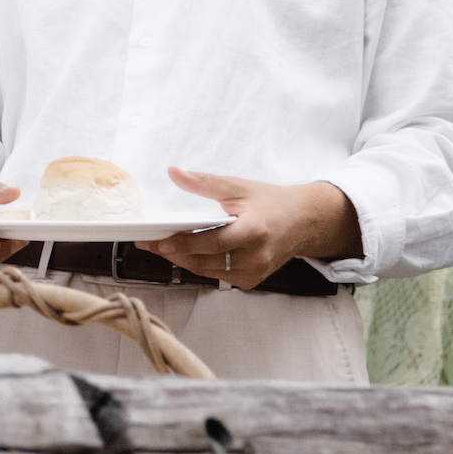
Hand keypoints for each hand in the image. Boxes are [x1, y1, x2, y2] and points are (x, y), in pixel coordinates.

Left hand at [138, 168, 360, 289]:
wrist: (304, 221)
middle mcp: (257, 256)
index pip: (213, 243)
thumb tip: (175, 173)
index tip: (159, 240)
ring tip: (161, 246)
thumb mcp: (238, 187)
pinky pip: (219, 276)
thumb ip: (205, 182)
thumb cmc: (271, 202)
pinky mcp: (253, 280)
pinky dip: (200, 266)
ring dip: (183, 261)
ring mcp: (256, 272)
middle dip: (174, 253)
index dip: (185, 244)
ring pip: (209, 272)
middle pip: (206, 261)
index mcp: (254, 231)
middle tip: (149, 243)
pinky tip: (186, 253)